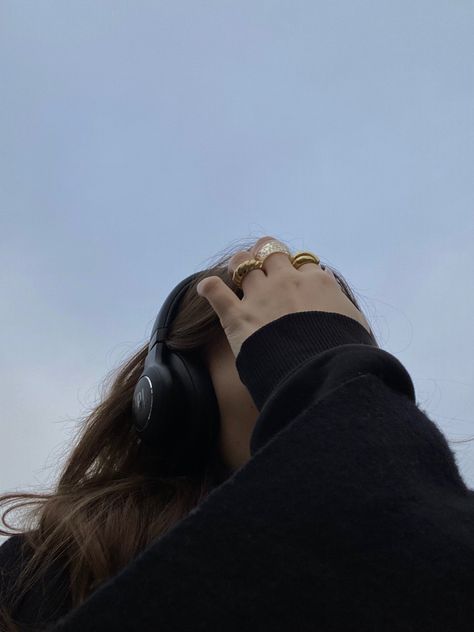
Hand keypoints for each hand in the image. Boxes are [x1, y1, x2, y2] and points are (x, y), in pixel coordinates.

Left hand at [196, 236, 372, 358]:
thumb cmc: (343, 351)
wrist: (317, 371)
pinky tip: (204, 287)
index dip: (300, 270)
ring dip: (240, 264)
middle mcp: (286, 281)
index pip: (304, 264)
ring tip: (237, 267)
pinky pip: (216, 293)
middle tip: (263, 259)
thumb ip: (341, 303)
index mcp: (316, 282)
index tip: (298, 279)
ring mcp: (259, 296)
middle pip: (271, 253)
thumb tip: (328, 288)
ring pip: (243, 264)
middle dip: (266, 252)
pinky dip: (209, 288)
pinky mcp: (237, 316)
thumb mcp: (355, 323)